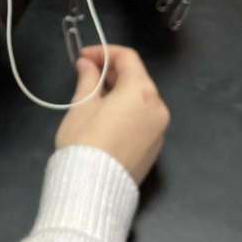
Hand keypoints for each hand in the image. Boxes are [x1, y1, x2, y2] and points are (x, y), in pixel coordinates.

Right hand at [55, 45, 168, 184]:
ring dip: (120, 91)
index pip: (127, 58)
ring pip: (141, 99)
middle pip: (137, 78)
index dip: (104, 52)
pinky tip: (106, 118)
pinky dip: (127, 110)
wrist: (93, 189)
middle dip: (112, 72)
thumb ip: (88, 80)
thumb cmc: (84, 141)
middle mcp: (158, 107)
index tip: (83, 57)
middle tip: (86, 75)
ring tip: (93, 96)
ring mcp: (159, 129)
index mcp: (141, 91)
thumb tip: (87, 65)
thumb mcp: (81, 105)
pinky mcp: (155, 148)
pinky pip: (143, 119)